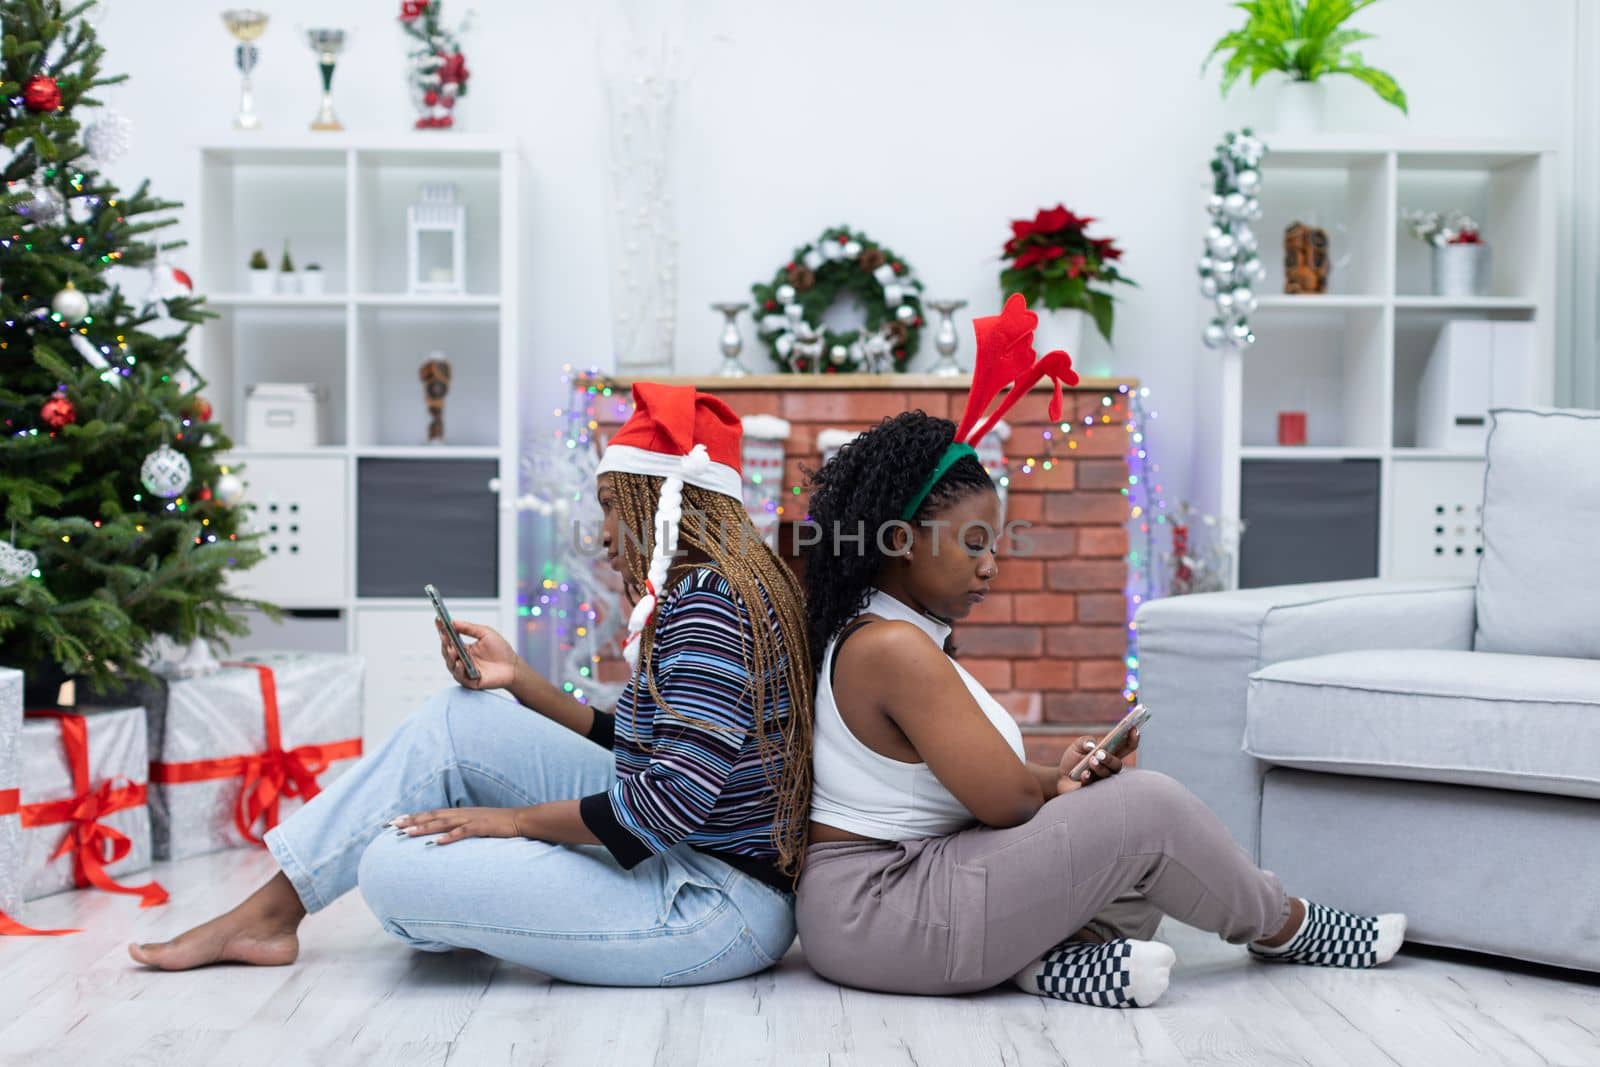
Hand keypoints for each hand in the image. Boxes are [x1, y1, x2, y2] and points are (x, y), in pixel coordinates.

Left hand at [391, 806, 525, 845]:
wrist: (520, 820)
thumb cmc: (498, 824)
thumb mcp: (476, 824)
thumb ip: (461, 827)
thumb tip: (445, 835)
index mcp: (459, 812)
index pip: (431, 813)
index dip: (413, 816)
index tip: (395, 821)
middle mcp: (461, 813)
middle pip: (431, 816)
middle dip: (411, 820)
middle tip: (392, 826)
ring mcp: (471, 819)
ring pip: (442, 823)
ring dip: (424, 828)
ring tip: (407, 833)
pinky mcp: (481, 827)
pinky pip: (462, 832)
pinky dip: (449, 837)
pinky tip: (436, 842)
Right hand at [437, 619, 517, 689]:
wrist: (513, 667)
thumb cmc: (501, 651)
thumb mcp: (486, 633)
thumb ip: (469, 628)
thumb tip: (453, 621)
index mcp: (464, 648)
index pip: (449, 638)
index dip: (442, 630)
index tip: (438, 620)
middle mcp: (462, 659)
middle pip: (447, 651)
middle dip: (445, 643)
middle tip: (445, 636)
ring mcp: (464, 670)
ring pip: (450, 664)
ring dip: (450, 656)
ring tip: (452, 649)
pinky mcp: (469, 681)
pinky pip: (459, 676)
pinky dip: (458, 669)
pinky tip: (460, 663)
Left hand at [1056, 726, 1139, 793]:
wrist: (1059, 778)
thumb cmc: (1073, 760)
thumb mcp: (1077, 746)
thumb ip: (1085, 741)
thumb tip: (1092, 745)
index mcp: (1110, 754)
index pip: (1126, 747)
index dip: (1132, 739)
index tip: (1133, 729)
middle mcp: (1109, 768)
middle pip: (1117, 764)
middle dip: (1110, 758)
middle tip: (1100, 753)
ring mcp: (1102, 780)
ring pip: (1107, 775)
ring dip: (1099, 767)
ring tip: (1091, 760)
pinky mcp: (1092, 791)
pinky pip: (1093, 785)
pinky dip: (1088, 778)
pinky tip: (1084, 774)